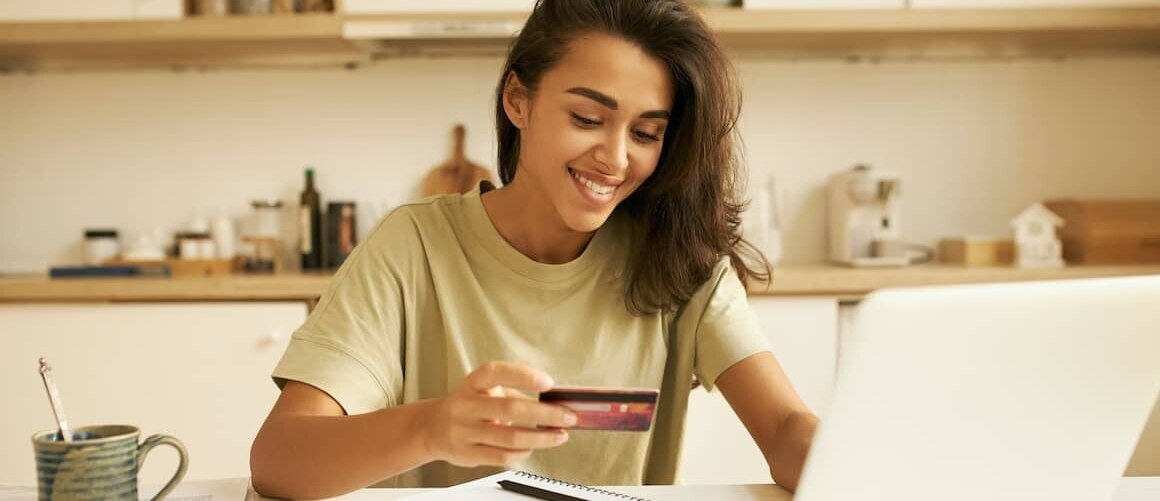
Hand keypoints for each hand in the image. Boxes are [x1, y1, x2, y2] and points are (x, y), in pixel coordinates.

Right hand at [422, 361, 577, 467]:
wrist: (431, 428)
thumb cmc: (467, 406)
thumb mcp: (484, 391)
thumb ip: (513, 393)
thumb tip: (552, 403)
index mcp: (472, 384)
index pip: (495, 372)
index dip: (522, 376)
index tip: (548, 382)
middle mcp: (465, 406)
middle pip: (510, 408)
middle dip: (545, 414)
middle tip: (567, 416)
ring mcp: (464, 431)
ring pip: (510, 437)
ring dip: (541, 437)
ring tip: (559, 435)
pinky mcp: (467, 454)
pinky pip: (502, 456)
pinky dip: (524, 452)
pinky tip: (534, 447)